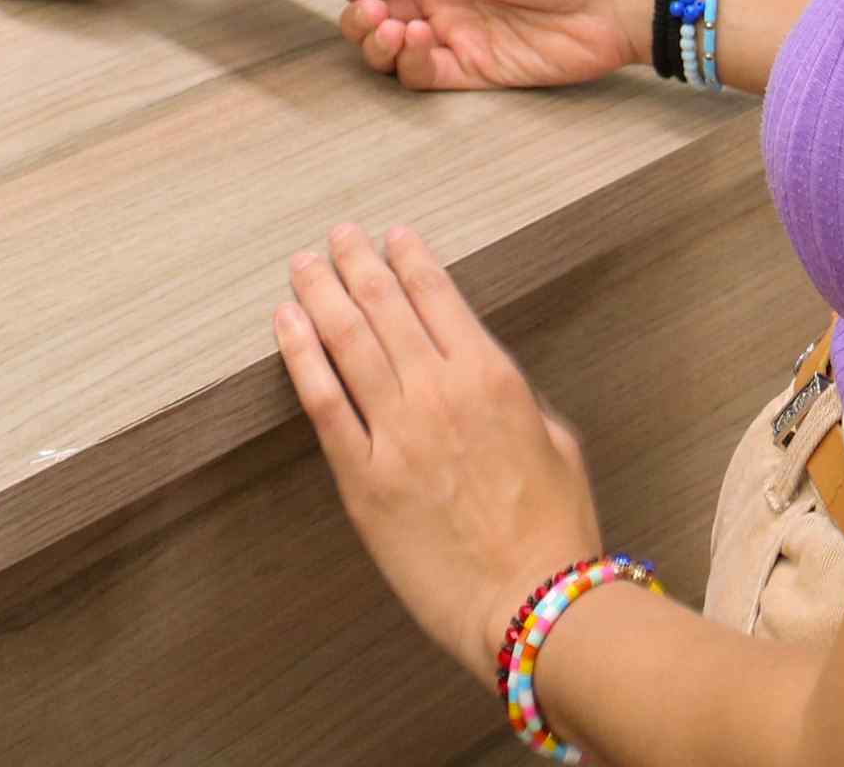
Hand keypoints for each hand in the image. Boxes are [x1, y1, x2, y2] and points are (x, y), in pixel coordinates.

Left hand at [275, 223, 604, 677]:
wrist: (533, 607)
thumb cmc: (556, 532)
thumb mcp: (558, 444)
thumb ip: (516, 399)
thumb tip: (482, 376)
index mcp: (492, 377)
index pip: (438, 295)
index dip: (408, 258)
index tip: (390, 236)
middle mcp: (440, 391)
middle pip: (383, 306)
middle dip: (355, 262)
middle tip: (336, 236)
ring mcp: (397, 434)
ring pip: (347, 340)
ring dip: (320, 293)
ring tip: (303, 265)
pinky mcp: (363, 479)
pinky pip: (323, 403)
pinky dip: (300, 355)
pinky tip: (285, 322)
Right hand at [331, 0, 654, 90]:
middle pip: (373, 7)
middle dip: (361, 9)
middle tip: (374, 5)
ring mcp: (455, 31)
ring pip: (390, 45)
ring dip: (377, 39)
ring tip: (393, 28)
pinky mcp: (472, 69)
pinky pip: (421, 75)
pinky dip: (409, 63)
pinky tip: (421, 44)